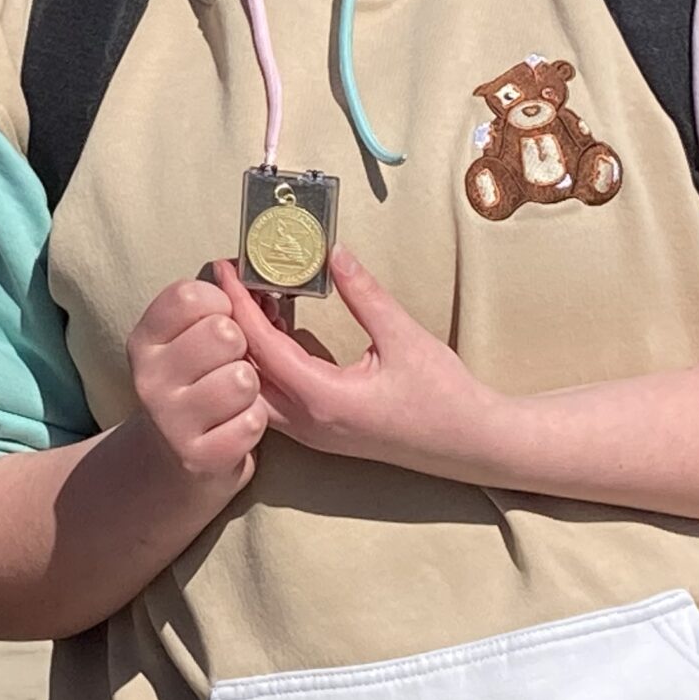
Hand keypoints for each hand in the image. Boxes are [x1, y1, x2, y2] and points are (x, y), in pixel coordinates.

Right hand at [122, 275, 267, 500]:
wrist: (175, 455)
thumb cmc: (196, 380)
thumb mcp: (187, 337)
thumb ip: (216, 302)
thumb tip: (243, 272)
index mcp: (144, 341)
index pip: (191, 296)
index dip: (222, 303)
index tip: (221, 319)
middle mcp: (148, 379)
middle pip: (224, 333)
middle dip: (241, 347)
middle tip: (229, 363)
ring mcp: (170, 421)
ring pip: (243, 379)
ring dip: (249, 388)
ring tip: (233, 397)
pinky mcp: (197, 457)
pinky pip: (252, 422)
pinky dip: (253, 422)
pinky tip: (233, 425)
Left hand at [214, 251, 508, 478]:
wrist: (472, 446)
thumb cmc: (444, 397)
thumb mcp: (404, 337)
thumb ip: (364, 294)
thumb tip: (332, 252)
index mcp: (324, 400)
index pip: (261, 346)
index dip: (238, 303)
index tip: (226, 267)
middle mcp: (308, 422)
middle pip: (244, 369)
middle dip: (231, 323)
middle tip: (230, 278)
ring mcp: (312, 432)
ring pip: (255, 386)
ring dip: (248, 343)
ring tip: (253, 294)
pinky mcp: (321, 431)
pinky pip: (275, 395)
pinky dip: (266, 359)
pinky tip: (278, 324)